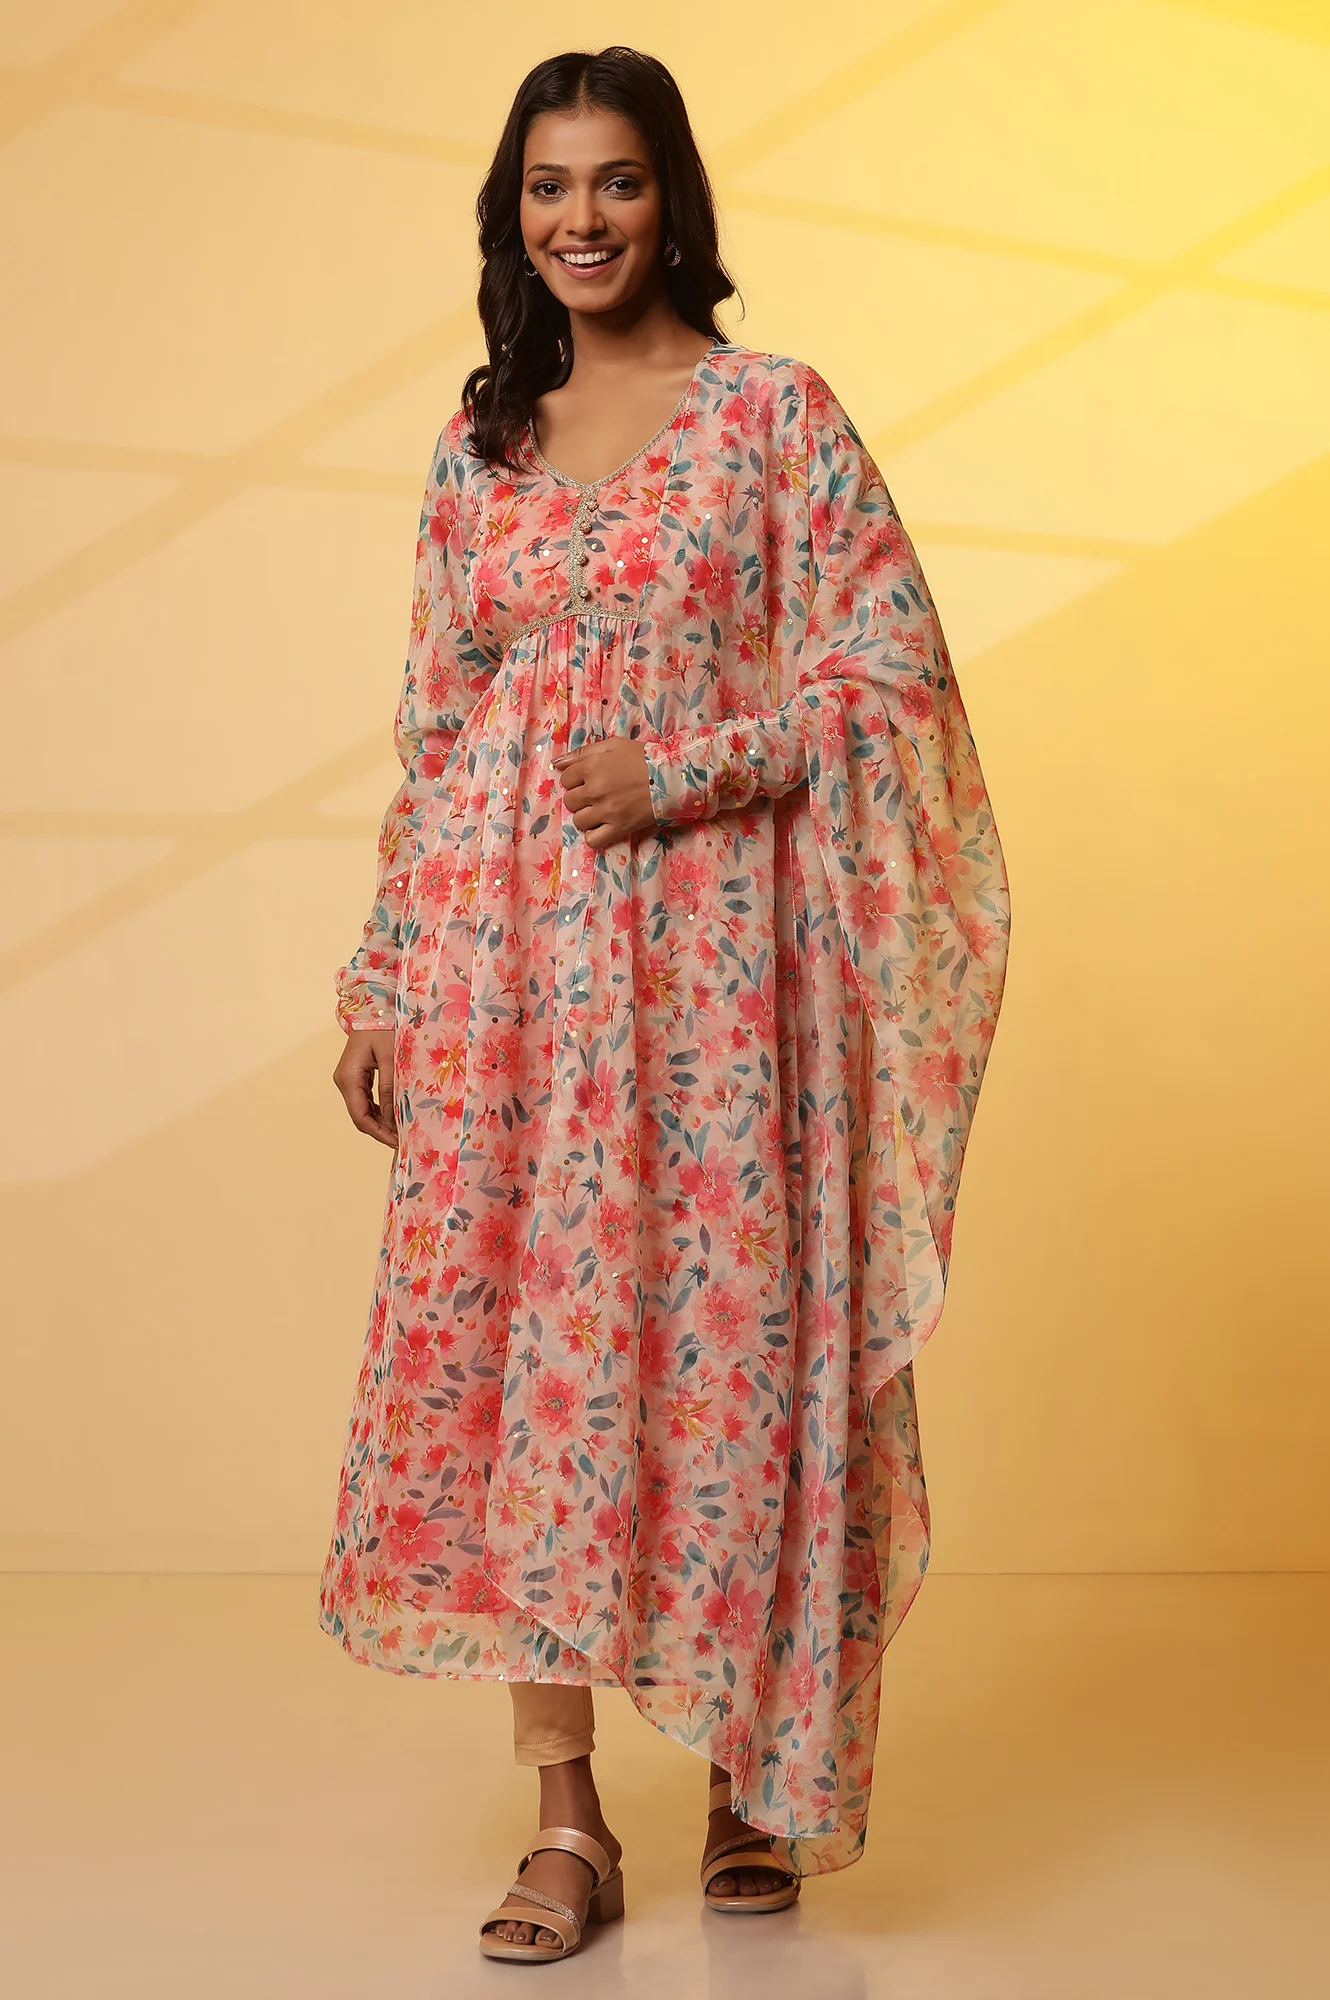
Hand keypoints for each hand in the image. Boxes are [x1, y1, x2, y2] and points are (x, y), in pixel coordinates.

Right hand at [333, 1028, 396, 1147]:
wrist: (373, 1007)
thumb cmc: (383, 1027)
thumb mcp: (391, 1057)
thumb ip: (390, 1087)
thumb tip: (393, 1117)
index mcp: (349, 1077)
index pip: (360, 1116)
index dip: (378, 1132)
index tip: (396, 1142)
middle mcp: (343, 1081)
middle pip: (359, 1116)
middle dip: (380, 1130)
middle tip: (402, 1141)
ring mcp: (347, 1079)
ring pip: (362, 1110)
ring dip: (380, 1122)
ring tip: (401, 1131)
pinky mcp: (355, 1077)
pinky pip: (365, 1100)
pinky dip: (378, 1110)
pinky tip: (394, 1116)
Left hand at [552, 736, 656, 848]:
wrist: (672, 777)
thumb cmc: (643, 758)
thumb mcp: (614, 745)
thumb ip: (583, 752)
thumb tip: (557, 763)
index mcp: (592, 767)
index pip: (566, 778)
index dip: (575, 779)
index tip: (587, 779)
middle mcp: (595, 790)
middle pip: (570, 801)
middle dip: (579, 797)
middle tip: (595, 795)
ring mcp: (606, 811)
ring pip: (578, 821)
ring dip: (585, 816)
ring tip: (599, 811)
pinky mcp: (618, 828)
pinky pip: (593, 840)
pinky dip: (593, 836)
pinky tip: (601, 827)